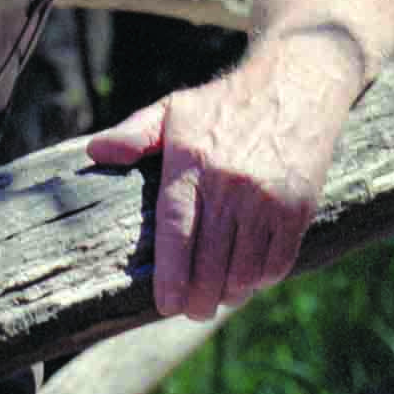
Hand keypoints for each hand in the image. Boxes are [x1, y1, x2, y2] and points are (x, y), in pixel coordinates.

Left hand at [86, 42, 355, 320]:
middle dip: (199, 299)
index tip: (166, 304)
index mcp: (192, 163)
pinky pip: (277, 262)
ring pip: (244, 271)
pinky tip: (250, 279)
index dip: (171, 278)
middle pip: (209, 263)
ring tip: (220, 297)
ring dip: (230, 294)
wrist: (297, 83)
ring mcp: (266, 198)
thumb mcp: (174, 109)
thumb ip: (134, 134)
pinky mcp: (298, 207)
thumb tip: (95, 152)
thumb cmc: (225, 104)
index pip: (175, 232)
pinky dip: (262, 279)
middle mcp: (229, 184)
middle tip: (192, 310)